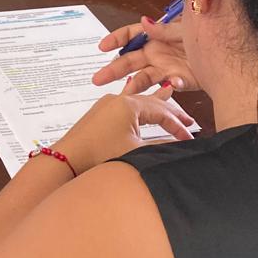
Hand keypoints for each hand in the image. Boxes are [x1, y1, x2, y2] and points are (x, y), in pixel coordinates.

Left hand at [58, 87, 195, 174]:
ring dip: (155, 106)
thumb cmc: (99, 155)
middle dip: (171, 111)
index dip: (178, 126)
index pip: (161, 112)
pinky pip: (126, 106)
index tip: (189, 138)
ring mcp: (107, 105)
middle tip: (188, 120)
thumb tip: (178, 145)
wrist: (68, 159)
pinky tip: (142, 106)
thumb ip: (160, 147)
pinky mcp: (100, 114)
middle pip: (151, 102)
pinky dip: (139, 108)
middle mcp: (117, 99)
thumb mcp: (135, 152)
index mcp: (128, 105)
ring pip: (138, 102)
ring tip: (170, 99)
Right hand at [94, 17, 197, 93]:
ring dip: (135, 85)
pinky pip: (169, 85)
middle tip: (99, 79)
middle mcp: (155, 53)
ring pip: (143, 77)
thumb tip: (144, 21)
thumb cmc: (204, 36)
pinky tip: (173, 83)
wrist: (223, 56)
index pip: (131, 36)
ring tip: (127, 93)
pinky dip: (171, 86)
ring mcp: (164, 68)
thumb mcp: (183, 28)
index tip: (103, 46)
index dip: (116, 39)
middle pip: (129, 61)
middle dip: (113, 69)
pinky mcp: (176, 80)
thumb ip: (163, 29)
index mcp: (155, 37)